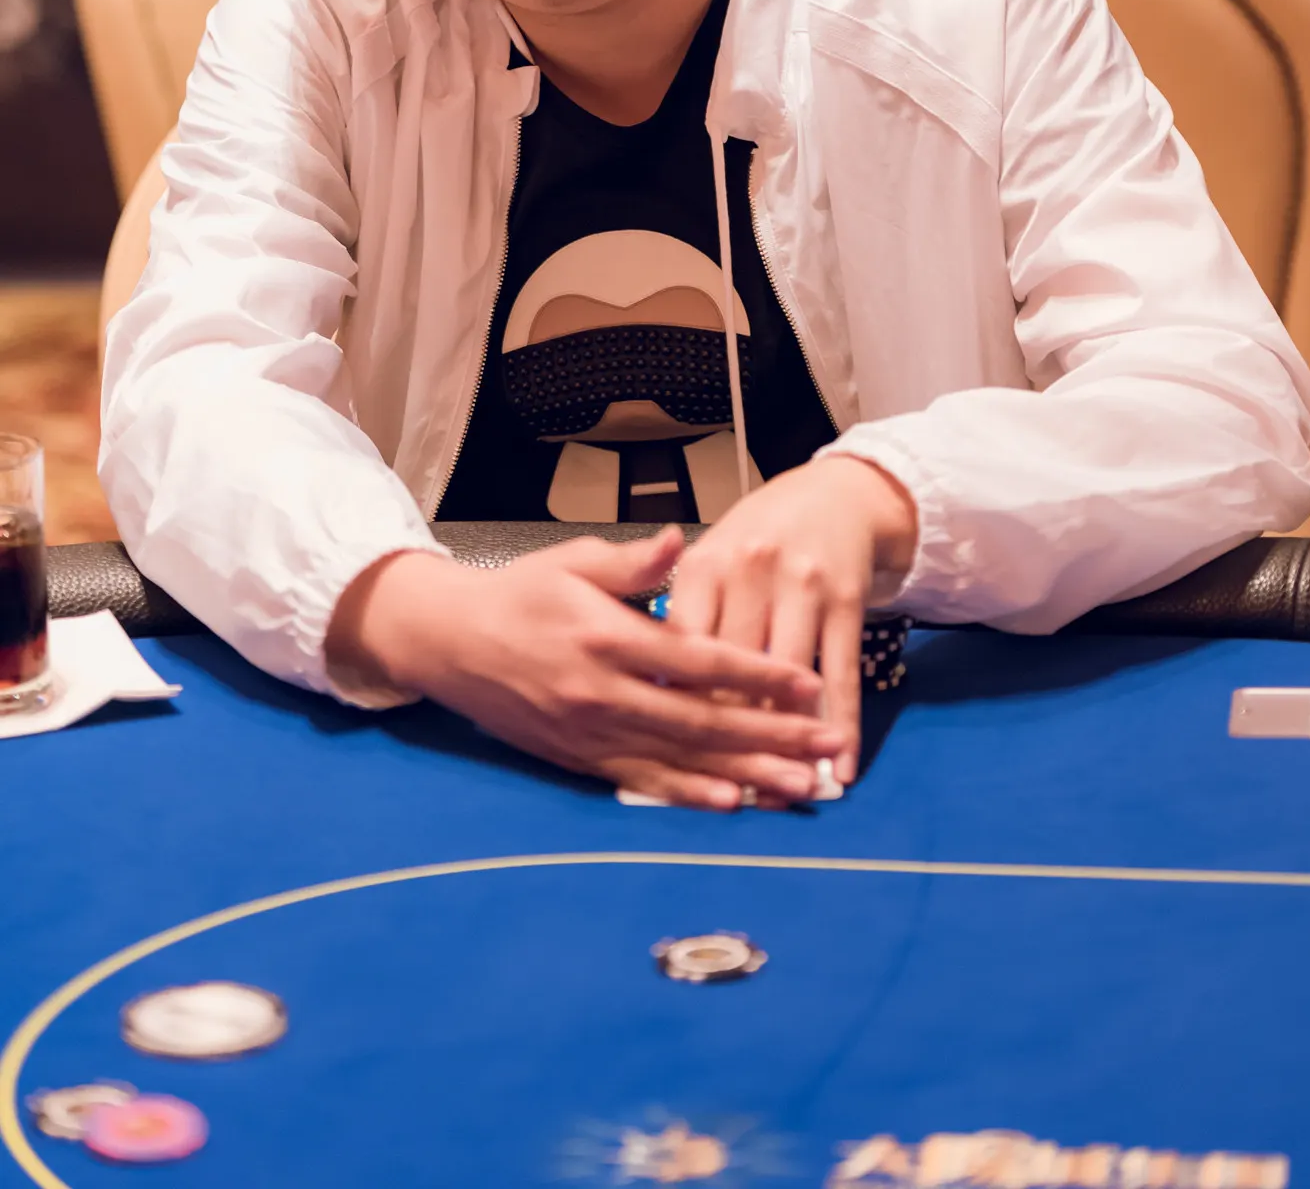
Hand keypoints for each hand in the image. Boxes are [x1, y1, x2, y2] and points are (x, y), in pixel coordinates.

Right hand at [326, 527, 844, 809]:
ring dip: (746, 774)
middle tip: (826, 746)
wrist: (449, 642)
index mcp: (609, 636)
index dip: (757, 674)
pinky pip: (642, 781)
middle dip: (772, 735)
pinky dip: (688, 794)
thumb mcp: (574, 561)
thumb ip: (632, 561)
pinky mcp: (578, 758)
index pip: (699, 659)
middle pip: (703, 719)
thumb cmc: (520, 593)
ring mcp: (590, 732)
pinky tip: (732, 803)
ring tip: (799, 787)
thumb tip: (679, 540)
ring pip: (681, 759)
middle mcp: (603, 691)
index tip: (808, 683)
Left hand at [668, 456, 916, 784]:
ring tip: (779, 793)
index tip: (666, 756)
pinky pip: (841, 673)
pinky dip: (841, 725)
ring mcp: (802, 585)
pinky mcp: (846, 600)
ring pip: (787, 680)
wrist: (836, 493)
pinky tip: (838, 767)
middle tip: (723, 792)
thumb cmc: (757, 535)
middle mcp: (751, 572)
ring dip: (785, 741)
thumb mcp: (707, 557)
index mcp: (703, 565)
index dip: (675, 706)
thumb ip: (679, 615)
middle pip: (733, 672)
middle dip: (728, 737)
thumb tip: (653, 691)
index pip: (682, 650)